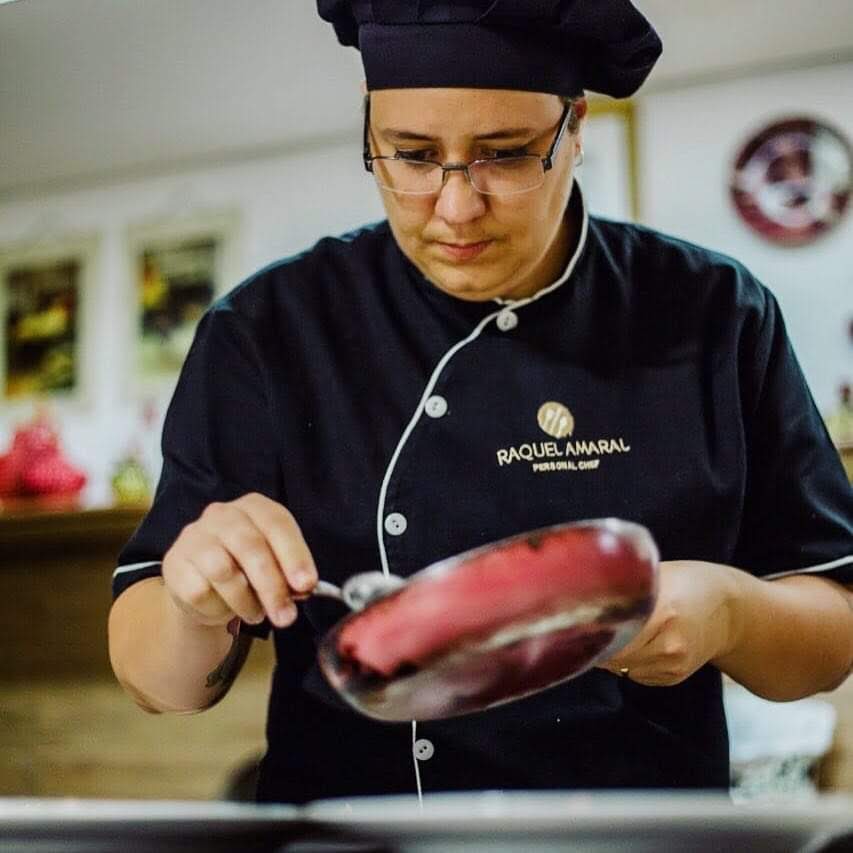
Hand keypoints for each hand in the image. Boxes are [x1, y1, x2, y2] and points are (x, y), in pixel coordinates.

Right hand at [162, 493, 317, 629]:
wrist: (201, 584)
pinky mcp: (174, 562)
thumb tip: (303, 588)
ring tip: (255, 614)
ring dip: (245, 601)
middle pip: (251, 547)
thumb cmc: (246, 569)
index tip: (307, 584)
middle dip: (272, 586)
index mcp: (255, 507)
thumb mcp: (274, 565)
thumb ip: (290, 573)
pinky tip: (223, 608)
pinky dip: (218, 608)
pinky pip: (200, 591)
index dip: (294, 554)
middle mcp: (223, 514)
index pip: (277, 523)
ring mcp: (195, 536)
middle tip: (286, 617)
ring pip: (224, 570)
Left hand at [597, 560, 740, 685]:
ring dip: (608, 652)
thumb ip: (624, 587)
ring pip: (620, 667)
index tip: (574, 618)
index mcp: (664, 613)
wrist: (730, 609)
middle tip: (583, 623)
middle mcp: (669, 645)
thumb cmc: (687, 582)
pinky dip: (626, 660)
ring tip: (612, 629)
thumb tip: (583, 590)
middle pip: (612, 654)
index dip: (589, 628)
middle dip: (596, 640)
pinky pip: (634, 674)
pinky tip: (633, 641)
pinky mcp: (673, 677)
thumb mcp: (655, 574)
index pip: (611, 633)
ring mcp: (673, 665)